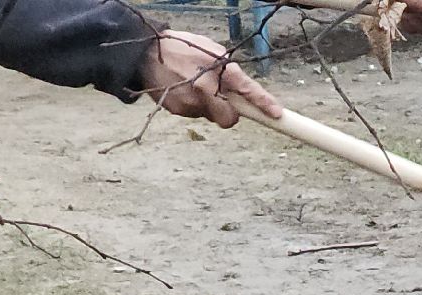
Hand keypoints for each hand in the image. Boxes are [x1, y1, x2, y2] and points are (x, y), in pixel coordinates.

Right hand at [139, 29, 282, 127]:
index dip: (263, 103)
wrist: (144, 54)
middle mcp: (206, 89)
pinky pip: (195, 115)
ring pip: (211, 116)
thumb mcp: (211, 51)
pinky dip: (193, 106)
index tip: (277, 114)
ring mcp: (191, 103)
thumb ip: (229, 72)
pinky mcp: (178, 111)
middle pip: (229, 119)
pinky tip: (182, 90)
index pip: (247, 89)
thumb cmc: (182, 49)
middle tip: (222, 101)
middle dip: (229, 114)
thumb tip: (244, 93)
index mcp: (218, 69)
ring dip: (208, 106)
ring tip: (193, 85)